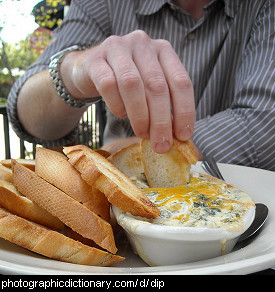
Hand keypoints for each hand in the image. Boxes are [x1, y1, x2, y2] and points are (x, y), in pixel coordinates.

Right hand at [63, 30, 194, 152]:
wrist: (90, 69)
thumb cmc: (125, 82)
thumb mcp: (149, 87)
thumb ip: (163, 103)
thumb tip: (176, 136)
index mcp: (163, 50)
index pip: (181, 81)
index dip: (185, 111)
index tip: (182, 136)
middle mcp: (142, 44)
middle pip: (157, 85)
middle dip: (161, 120)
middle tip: (161, 144)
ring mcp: (117, 48)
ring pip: (132, 84)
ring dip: (139, 115)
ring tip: (142, 133)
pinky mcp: (95, 60)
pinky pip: (108, 85)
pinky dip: (117, 105)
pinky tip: (121, 115)